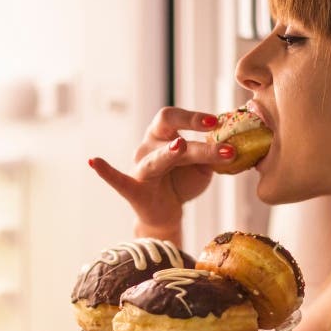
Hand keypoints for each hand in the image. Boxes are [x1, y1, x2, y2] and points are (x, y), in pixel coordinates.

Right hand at [88, 107, 233, 234]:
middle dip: (190, 125)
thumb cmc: (183, 181)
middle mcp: (149, 145)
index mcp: (165, 134)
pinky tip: (94, 162)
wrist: (167, 213)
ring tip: (182, 147)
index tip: (218, 120)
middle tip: (214, 127)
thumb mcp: (203, 165)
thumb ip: (213, 154)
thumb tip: (236, 141)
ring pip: (158, 159)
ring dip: (172, 154)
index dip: (196, 117)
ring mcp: (140, 166)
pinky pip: (117, 179)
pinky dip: (106, 172)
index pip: (177, 117)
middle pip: (168, 128)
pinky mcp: (133, 189)